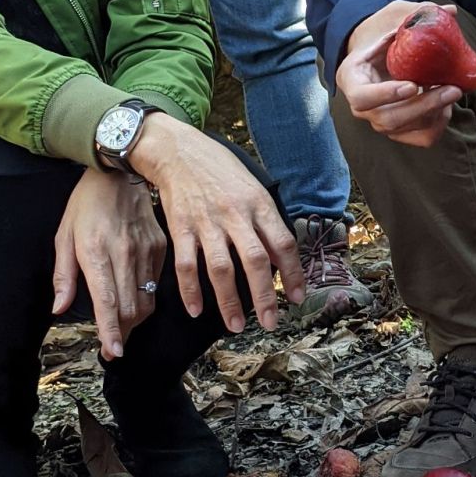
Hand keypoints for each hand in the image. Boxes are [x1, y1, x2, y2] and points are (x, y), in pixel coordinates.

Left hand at [53, 169, 165, 361]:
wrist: (120, 174)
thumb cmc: (87, 204)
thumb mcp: (64, 235)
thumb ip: (63, 275)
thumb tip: (60, 308)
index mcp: (95, 251)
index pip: (107, 300)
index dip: (111, 330)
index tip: (113, 351)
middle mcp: (123, 254)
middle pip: (130, 308)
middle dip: (122, 334)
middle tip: (112, 349)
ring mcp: (145, 251)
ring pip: (146, 300)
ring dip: (135, 322)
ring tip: (122, 332)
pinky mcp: (159, 248)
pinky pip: (155, 285)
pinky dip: (146, 300)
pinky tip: (135, 304)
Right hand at [130, 116, 303, 333]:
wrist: (178, 150)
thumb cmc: (220, 170)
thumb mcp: (253, 187)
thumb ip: (266, 220)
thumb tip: (281, 257)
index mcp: (258, 204)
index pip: (283, 244)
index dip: (293, 274)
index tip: (297, 298)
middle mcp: (235, 215)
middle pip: (255, 261)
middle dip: (265, 297)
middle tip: (271, 323)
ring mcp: (207, 223)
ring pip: (221, 269)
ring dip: (229, 302)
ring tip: (236, 326)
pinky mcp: (181, 228)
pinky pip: (186, 265)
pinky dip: (190, 291)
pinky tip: (196, 310)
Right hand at [336, 0, 461, 148]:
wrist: (379, 59)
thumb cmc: (383, 39)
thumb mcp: (390, 21)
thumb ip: (415, 15)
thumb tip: (452, 11)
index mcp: (352, 79)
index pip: (362, 97)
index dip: (387, 94)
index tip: (413, 85)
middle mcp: (362, 107)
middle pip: (389, 119)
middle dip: (424, 105)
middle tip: (452, 89)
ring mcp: (379, 122)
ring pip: (407, 129)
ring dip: (434, 112)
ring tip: (451, 91)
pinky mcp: (399, 132)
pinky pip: (422, 138)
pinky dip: (438, 124)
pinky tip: (445, 105)